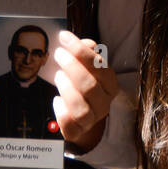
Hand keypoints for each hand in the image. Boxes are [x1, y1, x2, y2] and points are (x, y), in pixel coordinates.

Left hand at [51, 30, 118, 153]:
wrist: (82, 120)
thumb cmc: (83, 87)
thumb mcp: (87, 68)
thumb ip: (87, 54)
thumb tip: (88, 43)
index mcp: (111, 85)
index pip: (100, 66)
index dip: (81, 51)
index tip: (64, 37)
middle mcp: (104, 104)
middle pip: (90, 86)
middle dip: (71, 67)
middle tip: (58, 54)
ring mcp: (91, 120)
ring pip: (81, 107)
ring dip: (66, 88)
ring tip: (57, 76)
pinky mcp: (76, 131)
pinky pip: (68, 123)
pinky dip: (60, 110)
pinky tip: (56, 100)